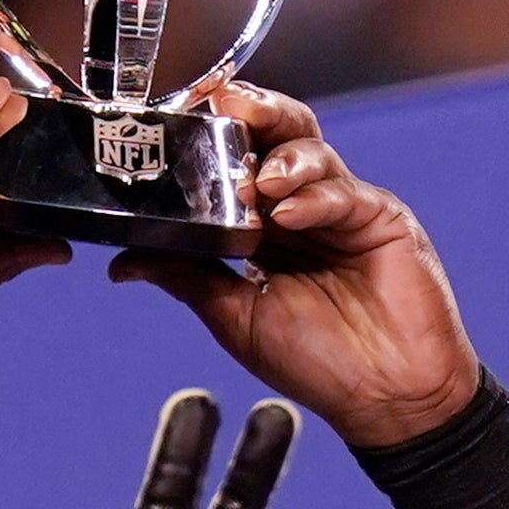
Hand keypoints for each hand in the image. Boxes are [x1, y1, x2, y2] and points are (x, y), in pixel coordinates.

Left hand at [120, 83, 479, 449]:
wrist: (386, 401)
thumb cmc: (319, 365)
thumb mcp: (235, 317)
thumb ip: (186, 277)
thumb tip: (122, 263)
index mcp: (266, 228)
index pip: (238, 161)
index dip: (215, 136)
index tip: (185, 116)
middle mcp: (303, 209)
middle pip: (278, 135)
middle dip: (253, 112)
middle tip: (226, 107)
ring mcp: (344, 210)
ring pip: (312, 150)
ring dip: (281, 156)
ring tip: (262, 182)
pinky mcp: (382, 219)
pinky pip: (344, 192)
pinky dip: (314, 197)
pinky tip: (292, 215)